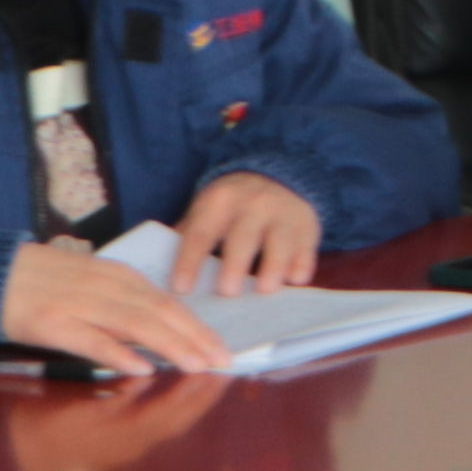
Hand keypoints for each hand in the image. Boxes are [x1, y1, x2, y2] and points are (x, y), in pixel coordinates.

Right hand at [0, 236, 228, 378]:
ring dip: (171, 346)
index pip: (168, 303)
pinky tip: (141, 367)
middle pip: (160, 313)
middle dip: (195, 338)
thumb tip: (162, 335)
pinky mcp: (51, 322)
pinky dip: (118, 353)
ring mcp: (78, 303)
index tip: (222, 348)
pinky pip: (90, 339)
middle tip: (223, 361)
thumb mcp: (93, 285)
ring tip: (197, 365)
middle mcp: (104, 286)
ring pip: (135, 324)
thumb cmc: (42, 283)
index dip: (197, 327)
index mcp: (118, 276)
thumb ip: (125, 306)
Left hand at [162, 170, 321, 295]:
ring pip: (280, 240)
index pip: (201, 234)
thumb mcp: (205, 211)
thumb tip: (164, 277)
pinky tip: (295, 279)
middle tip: (227, 292)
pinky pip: (307, 245)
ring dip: (273, 266)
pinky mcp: (307, 224)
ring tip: (265, 290)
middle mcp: (253, 203)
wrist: (275, 178)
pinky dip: (302, 263)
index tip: (181, 289)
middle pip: (243, 236)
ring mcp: (283, 212)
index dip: (190, 262)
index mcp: (219, 201)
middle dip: (235, 264)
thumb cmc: (230, 208)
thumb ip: (189, 238)